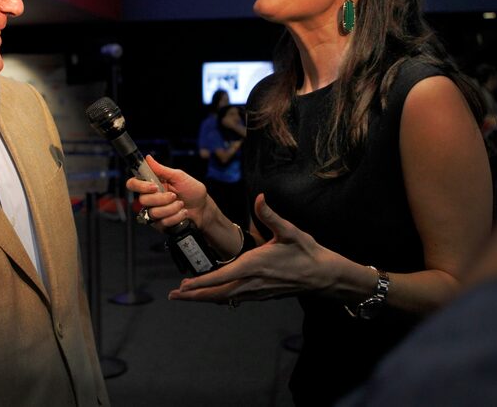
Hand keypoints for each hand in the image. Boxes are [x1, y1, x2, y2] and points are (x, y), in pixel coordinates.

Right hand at [125, 155, 210, 230]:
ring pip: (153, 212)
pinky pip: (162, 222)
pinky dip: (176, 217)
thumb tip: (148, 158)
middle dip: (162, 199)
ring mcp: (154, 212)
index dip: (140, 186)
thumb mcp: (179, 176)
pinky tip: (182, 214)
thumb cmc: (192, 191)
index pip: (133, 184)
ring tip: (181, 205)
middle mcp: (150, 198)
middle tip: (174, 196)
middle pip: (143, 200)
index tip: (154, 186)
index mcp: (152, 184)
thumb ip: (162, 169)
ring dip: (171, 208)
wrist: (203, 208)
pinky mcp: (160, 224)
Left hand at [168, 194, 329, 304]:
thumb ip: (271, 215)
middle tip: (173, 296)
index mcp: (255, 265)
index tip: (184, 285)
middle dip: (195, 295)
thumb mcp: (290, 231)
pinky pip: (235, 299)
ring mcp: (257, 291)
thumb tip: (259, 198)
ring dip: (204, 298)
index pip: (222, 276)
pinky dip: (219, 298)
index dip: (202, 282)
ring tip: (185, 296)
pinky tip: (211, 296)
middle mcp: (253, 282)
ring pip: (225, 298)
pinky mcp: (261, 294)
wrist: (323, 275)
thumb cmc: (307, 252)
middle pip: (218, 293)